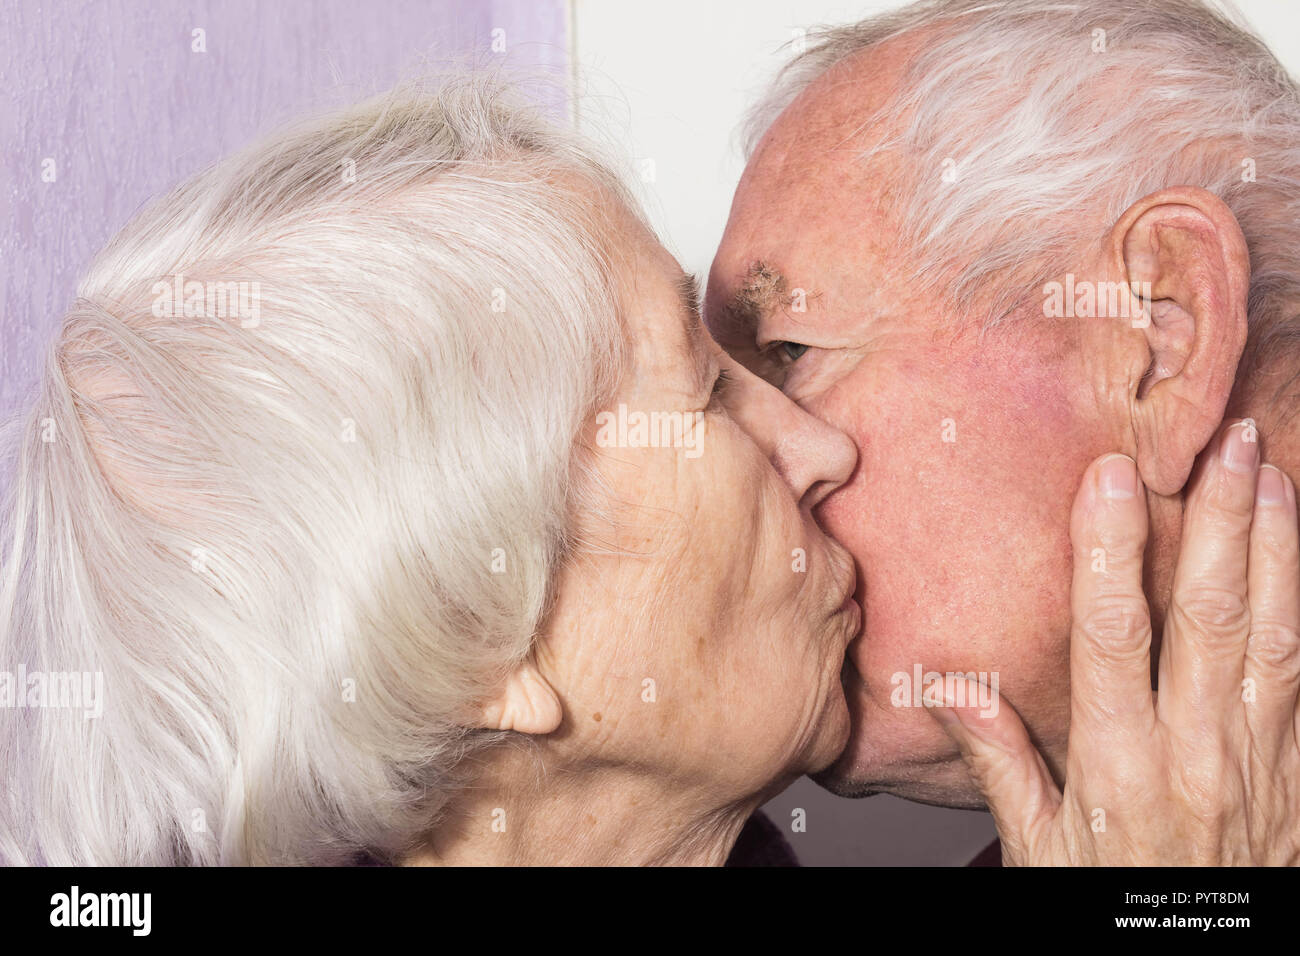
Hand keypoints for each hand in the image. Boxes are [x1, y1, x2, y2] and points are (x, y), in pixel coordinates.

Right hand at [931, 419, 1299, 864]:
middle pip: (1208, 616)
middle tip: (1224, 443)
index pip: (1112, 634)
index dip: (1108, 549)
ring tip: (1270, 469)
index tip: (1109, 477)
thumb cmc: (1118, 902)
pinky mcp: (1294, 767)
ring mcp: (1256, 755)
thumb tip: (951, 687)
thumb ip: (1001, 763)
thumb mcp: (1041, 850)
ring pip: (1272, 633)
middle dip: (1217, 520)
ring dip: (1273, 546)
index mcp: (1119, 762)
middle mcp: (1195, 748)